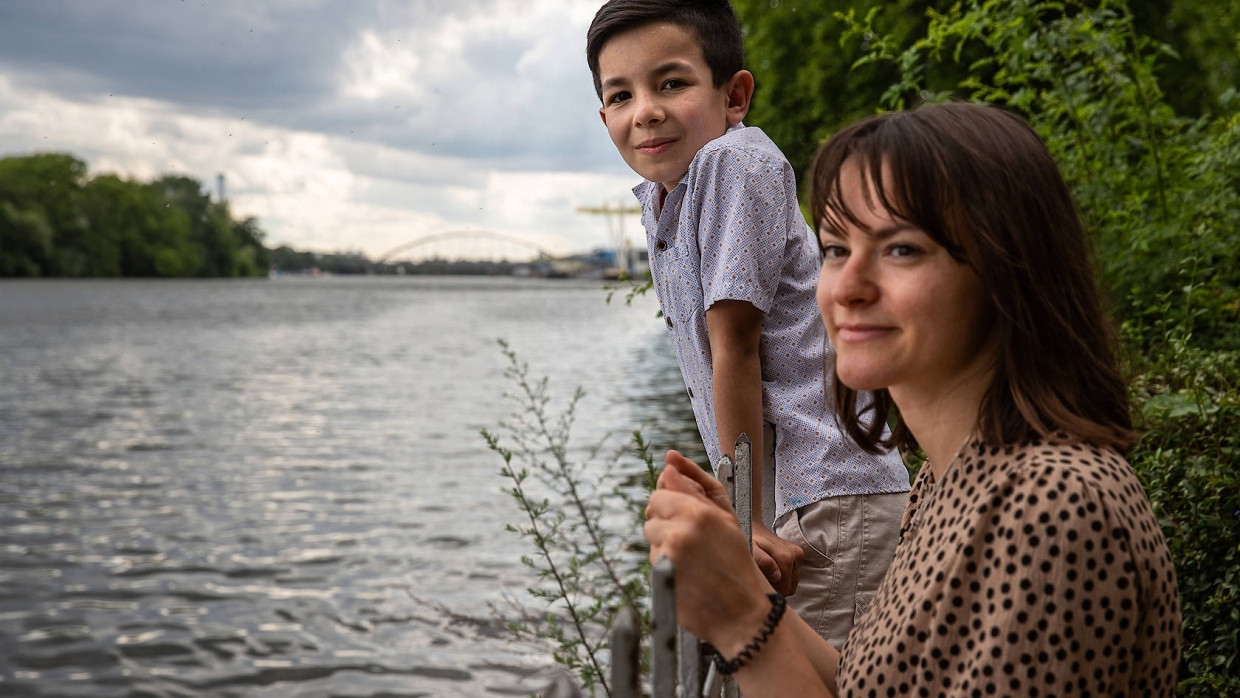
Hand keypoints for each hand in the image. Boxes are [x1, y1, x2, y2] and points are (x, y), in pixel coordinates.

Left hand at [644, 451, 772, 647]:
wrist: (743, 613)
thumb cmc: (738, 564)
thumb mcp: (725, 520)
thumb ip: (694, 489)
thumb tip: (668, 465)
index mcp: (699, 513)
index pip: (659, 494)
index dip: (668, 504)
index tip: (680, 515)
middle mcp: (680, 531)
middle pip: (650, 515)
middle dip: (664, 522)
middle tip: (689, 539)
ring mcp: (668, 556)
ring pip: (650, 538)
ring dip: (663, 544)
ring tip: (692, 558)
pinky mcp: (661, 577)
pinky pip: (653, 560)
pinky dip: (665, 565)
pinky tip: (687, 574)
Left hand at [752, 523, 802, 595]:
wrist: (754, 529)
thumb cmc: (749, 542)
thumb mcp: (750, 550)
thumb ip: (762, 561)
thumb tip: (777, 576)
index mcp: (785, 557)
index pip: (783, 589)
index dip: (770, 589)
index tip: (760, 581)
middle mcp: (795, 555)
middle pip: (789, 588)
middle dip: (776, 587)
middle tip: (763, 577)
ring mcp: (798, 554)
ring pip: (792, 584)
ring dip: (780, 583)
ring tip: (767, 572)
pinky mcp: (798, 555)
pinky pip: (793, 578)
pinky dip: (784, 577)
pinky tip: (773, 569)